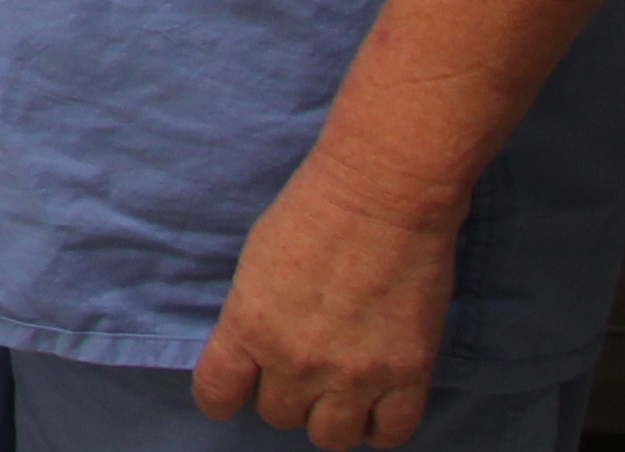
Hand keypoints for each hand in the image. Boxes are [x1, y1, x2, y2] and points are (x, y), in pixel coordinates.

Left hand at [194, 158, 458, 446]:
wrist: (381, 196)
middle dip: (285, 394)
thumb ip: (252, 318)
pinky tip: (376, 404)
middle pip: (279, 415)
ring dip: (330, 416)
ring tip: (338, 390)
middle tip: (300, 367)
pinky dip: (380, 427)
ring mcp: (354, 373)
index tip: (232, 391)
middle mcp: (296, 360)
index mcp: (249, 326)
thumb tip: (253, 354)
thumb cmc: (312, 212)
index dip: (221, 397)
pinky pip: (390, 434)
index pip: (217, 395)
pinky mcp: (407, 375)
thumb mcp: (255, 264)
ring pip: (331, 437)